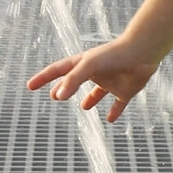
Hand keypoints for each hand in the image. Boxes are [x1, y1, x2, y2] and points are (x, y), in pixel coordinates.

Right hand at [26, 37, 159, 123]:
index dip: (43, 78)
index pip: (58, 71)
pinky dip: (115, 111)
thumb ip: (72, 81)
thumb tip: (57, 96)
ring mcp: (111, 81)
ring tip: (84, 107)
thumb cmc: (113, 55)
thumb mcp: (88, 66)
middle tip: (54, 96)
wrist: (142, 53)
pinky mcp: (125, 91)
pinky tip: (110, 119)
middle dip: (63, 88)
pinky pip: (119, 104)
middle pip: (75, 81)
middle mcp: (96, 72)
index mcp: (83, 63)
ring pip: (98, 92)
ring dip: (91, 98)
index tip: (30, 86)